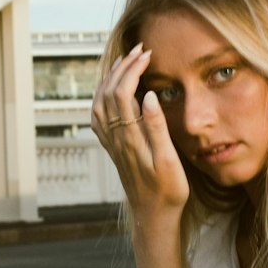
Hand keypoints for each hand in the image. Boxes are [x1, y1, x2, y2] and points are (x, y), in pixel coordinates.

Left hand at [91, 43, 189, 224]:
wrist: (152, 216)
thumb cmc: (168, 191)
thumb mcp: (169, 160)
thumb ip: (157, 128)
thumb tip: (149, 95)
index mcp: (131, 138)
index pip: (123, 92)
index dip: (132, 69)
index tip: (147, 54)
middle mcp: (116, 138)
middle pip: (109, 92)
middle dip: (122, 66)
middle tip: (140, 50)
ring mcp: (112, 144)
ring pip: (100, 102)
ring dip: (110, 79)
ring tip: (125, 62)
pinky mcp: (113, 149)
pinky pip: (99, 117)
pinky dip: (103, 97)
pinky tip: (112, 91)